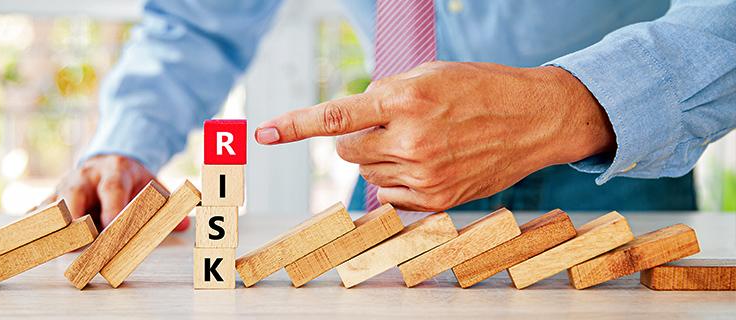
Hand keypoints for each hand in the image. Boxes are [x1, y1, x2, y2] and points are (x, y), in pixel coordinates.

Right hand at [33, 155, 189, 231]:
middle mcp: (84, 176)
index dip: (112, 213)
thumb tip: (183, 225)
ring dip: (51, 226)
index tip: (112, 235)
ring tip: (51, 247)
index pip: (112, 191)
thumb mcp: (152, 185)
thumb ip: (166, 205)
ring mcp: (64, 185)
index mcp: (114, 170)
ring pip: (51, 204)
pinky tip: (32, 239)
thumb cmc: (132, 179)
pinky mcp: (52, 197)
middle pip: (73, 196)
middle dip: (75, 221)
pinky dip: (34, 224)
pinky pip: (38, 210)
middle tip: (79, 246)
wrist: (110, 158)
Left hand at [255, 62, 614, 211]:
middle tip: (390, 126)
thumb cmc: (479, 89)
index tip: (264, 133)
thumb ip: (382, 96)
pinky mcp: (436, 200)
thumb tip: (347, 124)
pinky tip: (426, 165)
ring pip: (366, 175)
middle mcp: (410, 139)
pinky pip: (389, 197)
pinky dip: (396, 182)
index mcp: (405, 99)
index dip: (294, 125)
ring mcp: (424, 174)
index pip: (335, 117)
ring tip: (420, 143)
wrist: (535, 119)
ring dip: (379, 160)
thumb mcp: (428, 75)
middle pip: (346, 151)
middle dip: (357, 139)